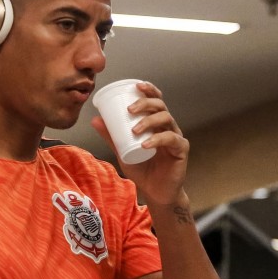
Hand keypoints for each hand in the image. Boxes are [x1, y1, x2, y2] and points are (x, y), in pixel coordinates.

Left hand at [91, 81, 188, 205]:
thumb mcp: (122, 151)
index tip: (137, 85)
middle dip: (145, 103)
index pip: (156, 100)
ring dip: (149, 121)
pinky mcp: (181, 150)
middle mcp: (168, 127)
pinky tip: (146, 144)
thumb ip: (111, 137)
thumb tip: (96, 119)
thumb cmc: (142, 170)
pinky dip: (158, 139)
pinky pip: (171, 139)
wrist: (156, 193)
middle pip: (161, 106)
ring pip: (166, 119)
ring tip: (134, 129)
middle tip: (130, 110)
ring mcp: (176, 137)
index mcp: (156, 123)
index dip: (149, 89)